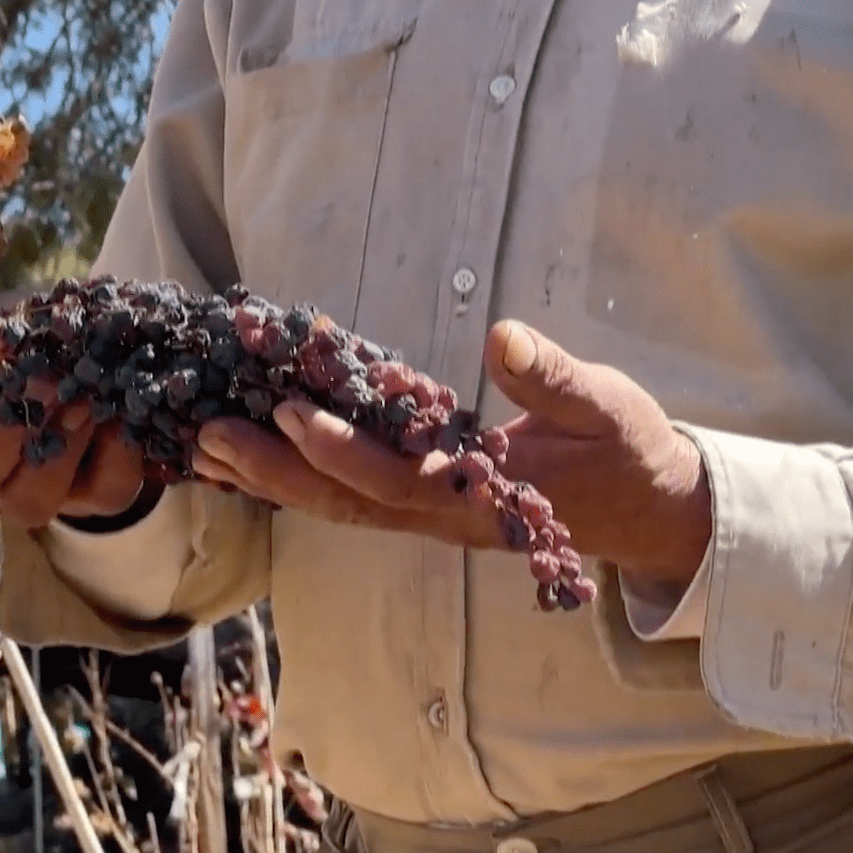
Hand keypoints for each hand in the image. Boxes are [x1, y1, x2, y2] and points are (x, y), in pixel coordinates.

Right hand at [0, 289, 154, 530]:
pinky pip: (102, 487)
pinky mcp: (96, 496)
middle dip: (13, 423)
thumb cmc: (49, 336)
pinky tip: (124, 411)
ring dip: (63, 445)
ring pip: (28, 498)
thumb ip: (13, 318)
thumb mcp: (28, 315)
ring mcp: (34, 488)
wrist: (112, 359)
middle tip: (50, 382)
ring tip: (88, 400)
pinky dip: (117, 446)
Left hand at [191, 321, 712, 584]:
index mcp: (478, 492)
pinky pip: (347, 498)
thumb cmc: (626, 451)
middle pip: (341, 500)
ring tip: (204, 453)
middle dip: (271, 470)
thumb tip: (504, 338)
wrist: (649, 512)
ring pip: (335, 506)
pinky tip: (252, 462)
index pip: (394, 475)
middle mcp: (439, 514)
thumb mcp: (606, 405)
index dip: (337, 446)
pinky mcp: (422, 505)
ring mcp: (426, 515)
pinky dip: (295, 480)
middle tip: (206, 439)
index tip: (288, 408)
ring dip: (269, 481)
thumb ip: (553, 378)